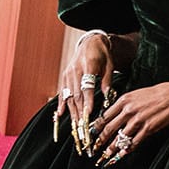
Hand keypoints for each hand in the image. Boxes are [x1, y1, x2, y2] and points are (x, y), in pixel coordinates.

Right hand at [55, 33, 115, 153]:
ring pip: (69, 96)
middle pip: (77, 94)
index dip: (87, 101)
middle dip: (79, 112)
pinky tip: (60, 115)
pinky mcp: (65, 76)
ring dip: (72, 112)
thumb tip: (108, 97)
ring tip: (75, 126)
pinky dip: (61, 104)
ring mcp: (68, 74)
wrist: (90, 42)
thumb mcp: (109, 65)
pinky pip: (63, 93)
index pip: (87, 86)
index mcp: (88, 65)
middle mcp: (75, 70)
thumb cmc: (102, 54)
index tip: (89, 114)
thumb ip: (107, 81)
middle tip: (82, 127)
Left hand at [92, 80, 168, 165]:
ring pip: (120, 138)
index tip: (91, 134)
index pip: (105, 116)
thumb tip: (115, 114)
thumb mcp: (137, 93)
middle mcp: (128, 110)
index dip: (96, 127)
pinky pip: (134, 142)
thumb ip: (125, 104)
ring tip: (105, 157)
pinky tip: (121, 156)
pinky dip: (126, 150)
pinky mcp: (148, 129)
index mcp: (124, 100)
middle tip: (94, 149)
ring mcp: (138, 120)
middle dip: (100, 141)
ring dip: (111, 149)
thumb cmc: (158, 92)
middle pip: (109, 129)